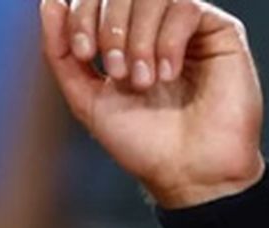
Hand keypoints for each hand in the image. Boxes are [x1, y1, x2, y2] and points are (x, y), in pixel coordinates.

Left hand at [41, 0, 263, 207]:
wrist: (186, 170)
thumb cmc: (139, 141)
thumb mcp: (85, 97)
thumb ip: (61, 53)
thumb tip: (49, 1)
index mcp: (118, 39)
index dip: (82, 15)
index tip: (84, 54)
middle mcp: (151, 27)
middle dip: (111, 28)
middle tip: (117, 72)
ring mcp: (185, 26)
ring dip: (139, 37)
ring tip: (143, 80)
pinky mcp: (219, 30)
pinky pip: (186, 8)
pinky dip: (168, 41)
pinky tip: (168, 74)